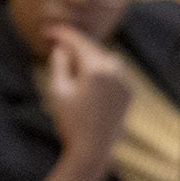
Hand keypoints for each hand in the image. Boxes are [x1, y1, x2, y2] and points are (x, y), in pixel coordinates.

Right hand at [40, 26, 130, 180]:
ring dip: (89, 57)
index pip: (79, 42)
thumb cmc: (71, 122)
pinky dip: (101, 70)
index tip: (49, 32)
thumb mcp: (57, 92)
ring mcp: (125, 80)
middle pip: (93, 49)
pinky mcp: (129, 91)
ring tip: (72, 60)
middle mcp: (115, 70)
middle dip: (75, 45)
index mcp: (96, 68)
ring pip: (104, 59)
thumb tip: (60, 48)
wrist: (93, 148)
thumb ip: (58, 65)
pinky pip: (114, 72)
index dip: (63, 34)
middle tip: (57, 43)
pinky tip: (88, 77)